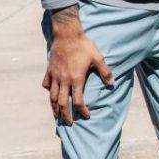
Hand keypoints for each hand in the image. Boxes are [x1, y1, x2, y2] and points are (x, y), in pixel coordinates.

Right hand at [42, 6, 113, 123]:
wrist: (67, 35)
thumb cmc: (84, 46)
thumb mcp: (98, 57)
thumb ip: (105, 71)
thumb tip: (112, 83)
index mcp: (76, 79)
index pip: (78, 101)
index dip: (82, 110)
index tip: (86, 116)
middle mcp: (64, 80)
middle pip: (62, 103)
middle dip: (65, 115)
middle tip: (69, 123)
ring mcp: (55, 76)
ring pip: (52, 96)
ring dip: (55, 108)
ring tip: (57, 115)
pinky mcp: (49, 70)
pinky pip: (47, 84)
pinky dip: (49, 91)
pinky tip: (52, 93)